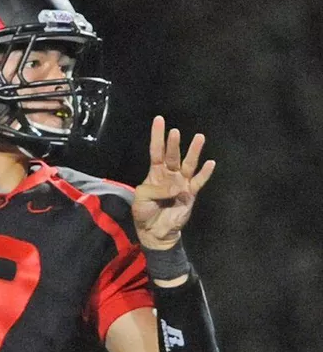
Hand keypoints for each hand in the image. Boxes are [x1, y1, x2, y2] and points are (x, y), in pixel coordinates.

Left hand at [132, 116, 215, 249]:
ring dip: (193, 152)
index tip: (159, 120)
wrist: (154, 232)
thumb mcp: (142, 198)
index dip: (157, 136)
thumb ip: (157, 189)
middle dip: (174, 144)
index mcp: (155, 173)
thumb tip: (178, 186)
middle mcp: (170, 174)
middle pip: (172, 155)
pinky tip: (210, 163)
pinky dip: (205, 173)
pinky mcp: (191, 194)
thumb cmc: (144, 212)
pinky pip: (199, 181)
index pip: (156, 150)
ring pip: (188, 164)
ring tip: (199, 137)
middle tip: (175, 132)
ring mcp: (182, 183)